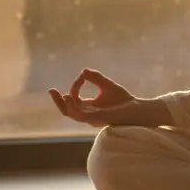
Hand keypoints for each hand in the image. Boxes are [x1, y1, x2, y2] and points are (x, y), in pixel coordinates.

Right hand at [49, 69, 171, 127]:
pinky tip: (71, 98)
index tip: (82, 77)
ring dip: (65, 105)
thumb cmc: (124, 100)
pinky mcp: (98, 118)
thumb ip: (95, 78)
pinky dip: (75, 108)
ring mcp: (93, 118)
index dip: (75, 87)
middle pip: (68, 111)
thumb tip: (83, 71)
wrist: (138, 109)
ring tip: (62, 95)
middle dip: (58, 102)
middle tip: (51, 91)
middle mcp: (88, 115)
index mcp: (89, 108)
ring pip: (73, 114)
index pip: (74, 99)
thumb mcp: (107, 85)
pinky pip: (82, 115)